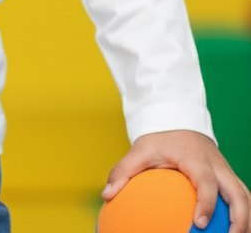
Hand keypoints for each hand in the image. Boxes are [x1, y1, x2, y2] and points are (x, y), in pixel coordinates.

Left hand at [101, 130, 250, 232]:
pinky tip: (233, 231)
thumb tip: (107, 195)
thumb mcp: (140, 150)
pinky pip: (242, 198)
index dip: (206, 203)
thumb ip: (123, 171)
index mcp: (196, 159)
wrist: (178, 121)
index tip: (199, 223)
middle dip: (239, 220)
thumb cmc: (159, 139)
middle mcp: (217, 167)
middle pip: (238, 194)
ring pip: (245, 198)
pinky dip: (243, 215)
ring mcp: (226, 173)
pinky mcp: (229, 179)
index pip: (206, 182)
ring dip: (245, 220)